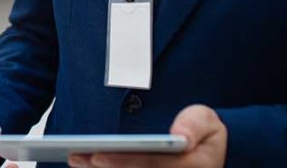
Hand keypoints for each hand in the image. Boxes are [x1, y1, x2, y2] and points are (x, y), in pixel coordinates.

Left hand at [67, 105, 226, 167]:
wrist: (211, 148)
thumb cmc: (205, 133)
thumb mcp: (209, 122)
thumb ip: (195, 125)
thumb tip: (179, 136)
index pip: (151, 166)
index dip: (123, 163)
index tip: (98, 155)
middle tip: (77, 156)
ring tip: (75, 158)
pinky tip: (85, 163)